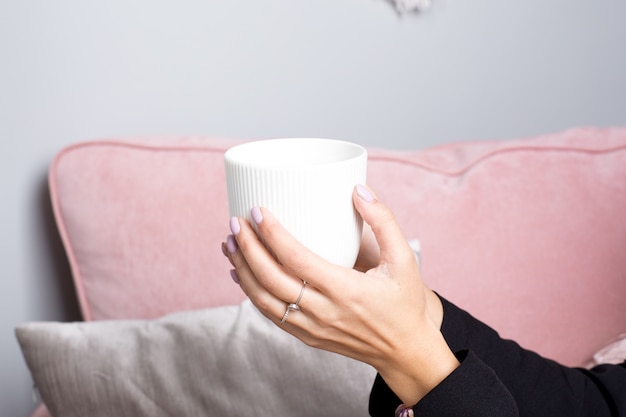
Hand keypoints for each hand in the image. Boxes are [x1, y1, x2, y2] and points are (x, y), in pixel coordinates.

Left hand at [223, 184, 458, 404]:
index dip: (272, 233)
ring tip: (230, 244)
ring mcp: (312, 328)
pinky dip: (250, 293)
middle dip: (248, 248)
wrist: (406, 352)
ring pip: (263, 300)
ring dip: (242, 270)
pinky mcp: (307, 337)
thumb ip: (384, 221)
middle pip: (271, 278)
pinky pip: (271, 315)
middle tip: (235, 223)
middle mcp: (323, 311)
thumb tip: (358, 190)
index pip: (296, 258)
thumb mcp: (405, 259)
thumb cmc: (404, 303)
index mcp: (345, 289)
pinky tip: (240, 274)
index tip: (257, 211)